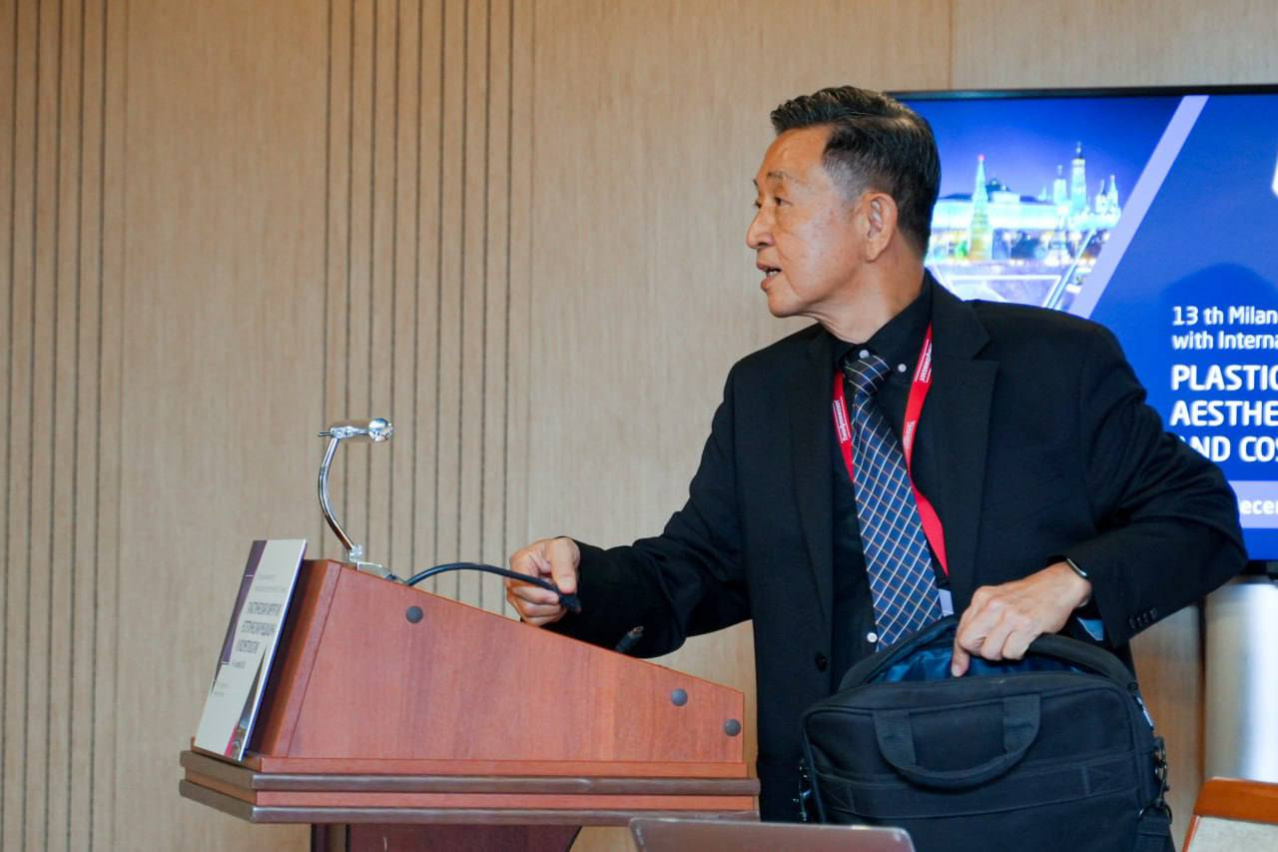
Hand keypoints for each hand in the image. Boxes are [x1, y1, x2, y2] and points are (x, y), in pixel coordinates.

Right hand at [506, 537, 580, 625]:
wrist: (565, 561)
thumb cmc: (560, 552)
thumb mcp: (564, 550)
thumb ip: (565, 568)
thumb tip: (566, 589)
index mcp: (519, 562)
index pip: (520, 586)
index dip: (540, 595)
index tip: (557, 596)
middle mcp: (513, 581)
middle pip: (527, 605)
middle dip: (550, 604)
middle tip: (564, 595)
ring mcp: (516, 596)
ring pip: (531, 616)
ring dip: (552, 611)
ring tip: (561, 597)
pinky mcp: (523, 608)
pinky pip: (535, 622)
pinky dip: (551, 616)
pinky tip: (557, 604)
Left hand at [951, 562, 1090, 676]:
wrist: (1058, 585)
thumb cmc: (1028, 596)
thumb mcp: (997, 599)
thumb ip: (980, 618)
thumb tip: (966, 647)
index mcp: (981, 598)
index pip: (960, 630)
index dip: (959, 652)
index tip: (958, 668)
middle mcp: (991, 605)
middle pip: (969, 642)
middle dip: (981, 652)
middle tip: (996, 647)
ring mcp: (1008, 615)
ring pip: (990, 651)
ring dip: (1002, 653)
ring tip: (1013, 641)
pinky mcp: (1026, 625)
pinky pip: (1011, 653)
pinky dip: (1017, 653)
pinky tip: (1024, 641)